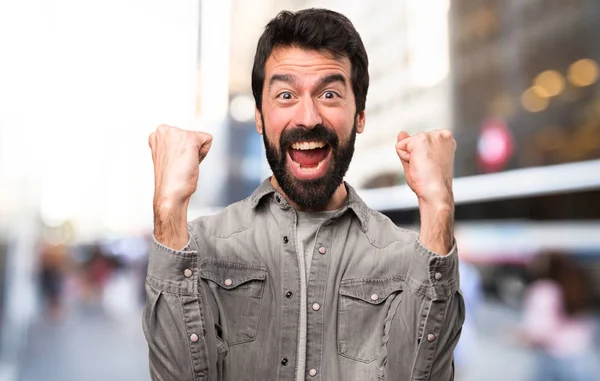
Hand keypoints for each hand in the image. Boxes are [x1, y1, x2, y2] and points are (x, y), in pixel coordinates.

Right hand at [148, 125, 211, 248]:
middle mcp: (164, 130)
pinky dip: (203, 154)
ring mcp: (176, 133)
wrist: (170, 193)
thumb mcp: (166, 156)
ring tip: (184, 164)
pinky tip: (191, 163)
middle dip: (189, 150)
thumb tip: (180, 145)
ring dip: (196, 153)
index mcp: (157, 134)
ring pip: (199, 138)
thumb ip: (171, 146)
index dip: (182, 150)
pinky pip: (207, 140)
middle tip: (179, 164)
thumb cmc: (169, 180)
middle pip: (190, 134)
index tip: (174, 161)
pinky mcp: (190, 138)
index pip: (181, 134)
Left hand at [395, 130, 455, 205]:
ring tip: (423, 167)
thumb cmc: (433, 182)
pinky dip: (404, 158)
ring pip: (406, 143)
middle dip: (414, 155)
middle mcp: (442, 134)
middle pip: (413, 140)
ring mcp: (431, 135)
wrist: (436, 192)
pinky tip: (417, 164)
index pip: (421, 142)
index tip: (431, 166)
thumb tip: (401, 133)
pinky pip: (400, 146)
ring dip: (410, 157)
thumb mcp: (421, 160)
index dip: (421, 156)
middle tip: (426, 168)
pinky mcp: (420, 139)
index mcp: (446, 139)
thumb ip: (411, 145)